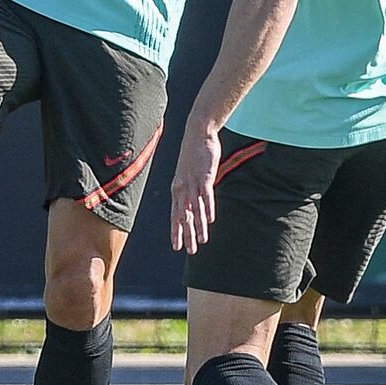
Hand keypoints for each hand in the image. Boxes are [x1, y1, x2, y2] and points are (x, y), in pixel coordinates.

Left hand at [170, 125, 220, 253]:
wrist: (197, 133)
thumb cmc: (194, 154)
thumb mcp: (188, 174)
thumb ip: (190, 189)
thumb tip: (193, 202)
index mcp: (177, 188)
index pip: (175, 215)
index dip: (176, 231)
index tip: (176, 247)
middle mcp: (182, 188)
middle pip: (183, 216)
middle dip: (186, 234)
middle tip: (190, 251)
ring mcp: (193, 182)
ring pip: (195, 209)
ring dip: (198, 226)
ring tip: (202, 241)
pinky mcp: (205, 176)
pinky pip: (206, 195)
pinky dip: (208, 208)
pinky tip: (210, 220)